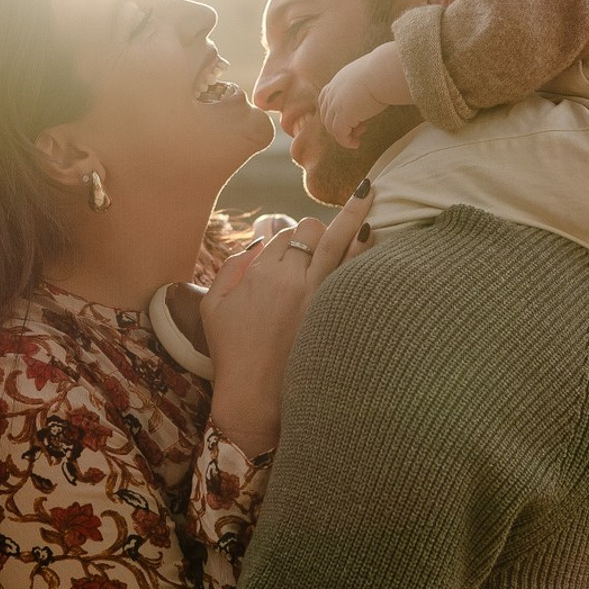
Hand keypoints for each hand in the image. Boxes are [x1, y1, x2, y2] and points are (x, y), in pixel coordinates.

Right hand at [200, 188, 374, 453]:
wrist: (256, 397)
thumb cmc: (232, 354)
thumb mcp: (213, 306)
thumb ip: (230, 269)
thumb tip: (256, 244)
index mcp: (258, 272)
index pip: (282, 234)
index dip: (288, 234)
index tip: (290, 243)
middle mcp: (289, 277)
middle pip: (310, 230)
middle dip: (315, 226)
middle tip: (319, 236)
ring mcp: (315, 294)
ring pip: (336, 241)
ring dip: (352, 214)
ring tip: (370, 191)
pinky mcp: (333, 312)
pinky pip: (353, 269)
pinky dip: (364, 248)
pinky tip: (375, 231)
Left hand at [317, 42, 410, 144]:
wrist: (383, 73)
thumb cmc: (384, 73)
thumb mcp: (368, 77)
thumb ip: (363, 85)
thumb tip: (376, 90)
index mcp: (338, 82)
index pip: (325, 101)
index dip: (334, 113)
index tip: (351, 118)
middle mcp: (332, 92)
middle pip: (327, 116)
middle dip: (341, 125)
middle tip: (360, 128)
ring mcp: (335, 104)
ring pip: (331, 127)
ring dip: (344, 135)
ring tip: (359, 137)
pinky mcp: (342, 116)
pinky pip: (339, 135)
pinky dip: (346, 142)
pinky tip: (357, 144)